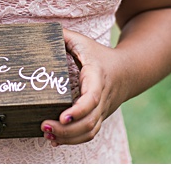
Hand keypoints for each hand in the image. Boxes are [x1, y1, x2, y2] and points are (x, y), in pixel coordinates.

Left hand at [45, 29, 121, 145]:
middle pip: (88, 122)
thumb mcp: (84, 42)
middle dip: (66, 129)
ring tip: (47, 135)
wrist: (129, 71)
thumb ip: (64, 36)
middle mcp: (102, 99)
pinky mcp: (99, 118)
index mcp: (97, 79)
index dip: (77, 111)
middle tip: (44, 126)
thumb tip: (41, 31)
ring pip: (89, 131)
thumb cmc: (101, 56)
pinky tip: (55, 140)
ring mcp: (102, 111)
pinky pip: (89, 134)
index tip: (62, 117)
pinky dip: (72, 140)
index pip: (91, 99)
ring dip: (68, 137)